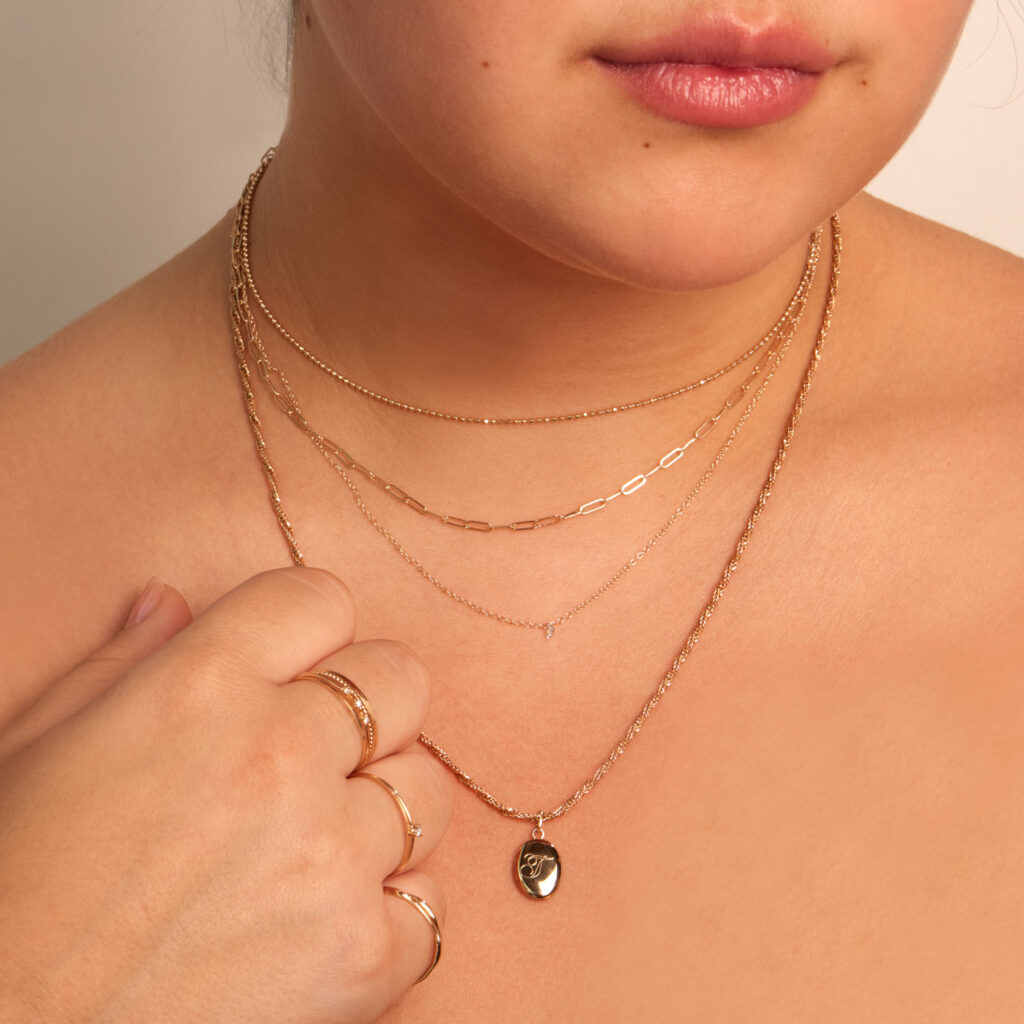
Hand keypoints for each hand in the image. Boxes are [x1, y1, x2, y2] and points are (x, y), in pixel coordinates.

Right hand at [0, 567, 452, 1023]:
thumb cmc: (13, 891)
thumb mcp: (39, 747)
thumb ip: (122, 662)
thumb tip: (171, 601)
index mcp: (200, 686)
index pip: (320, 598)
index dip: (310, 631)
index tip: (293, 668)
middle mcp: (278, 754)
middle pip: (401, 679)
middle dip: (370, 710)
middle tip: (319, 754)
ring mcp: (329, 856)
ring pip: (426, 789)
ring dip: (384, 810)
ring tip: (318, 844)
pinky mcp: (362, 955)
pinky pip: (431, 901)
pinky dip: (393, 911)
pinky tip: (329, 919)